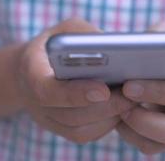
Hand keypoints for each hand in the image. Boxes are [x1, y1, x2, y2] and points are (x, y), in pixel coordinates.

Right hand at [18, 18, 135, 142]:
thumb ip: (84, 36)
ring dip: (109, 117)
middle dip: (105, 107)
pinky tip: (122, 109)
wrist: (33, 68)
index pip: (47, 91)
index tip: (104, 90)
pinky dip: (106, 125)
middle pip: (70, 115)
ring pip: (80, 130)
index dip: (75, 94)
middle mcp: (34, 101)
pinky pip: (84, 135)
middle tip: (133, 95)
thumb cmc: (53, 44)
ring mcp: (46, 119)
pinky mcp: (59, 128)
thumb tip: (114, 49)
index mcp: (31, 71)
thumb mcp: (65, 30)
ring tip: (133, 101)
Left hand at [116, 22, 164, 153]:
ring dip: (138, 130)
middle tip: (121, 106)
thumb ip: (161, 36)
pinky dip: (130, 135)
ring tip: (117, 113)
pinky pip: (150, 146)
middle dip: (147, 120)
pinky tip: (117, 118)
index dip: (158, 92)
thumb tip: (141, 44)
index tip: (128, 86)